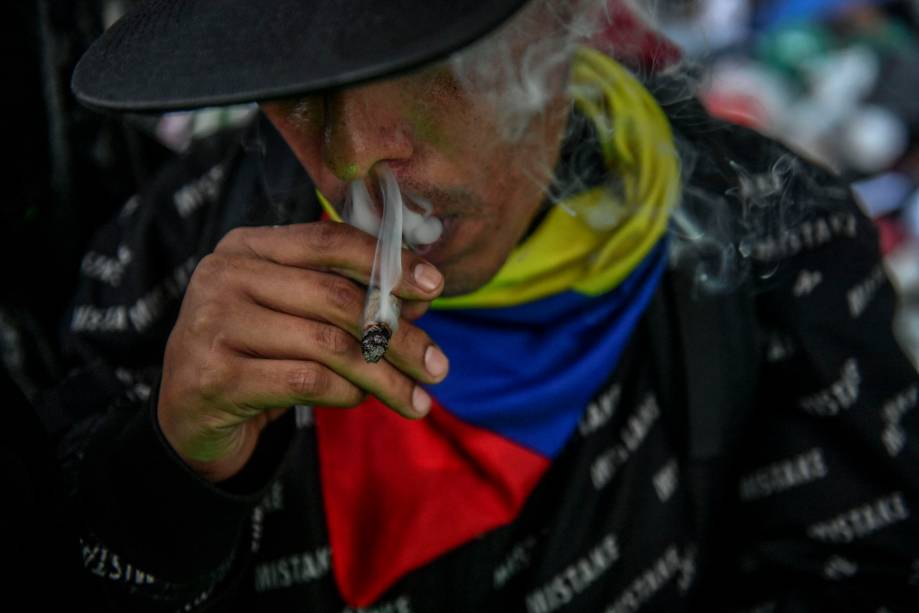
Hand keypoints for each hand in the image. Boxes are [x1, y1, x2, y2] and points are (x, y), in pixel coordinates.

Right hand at [157, 222, 447, 481]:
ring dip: (384, 375)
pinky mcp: (214, 376)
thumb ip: (351, 298)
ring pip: (327, 344)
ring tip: (418, 401)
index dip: (388, 261)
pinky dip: (346, 392)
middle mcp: (223, 275)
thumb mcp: (300, 316)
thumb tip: (422, 298)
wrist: (191, 414)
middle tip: (439, 367)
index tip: (436, 286)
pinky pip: (306, 381)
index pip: (329, 241)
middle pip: (335, 297)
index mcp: (248, 247)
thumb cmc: (256, 354)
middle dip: (398, 335)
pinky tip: (361, 400)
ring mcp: (213, 324)